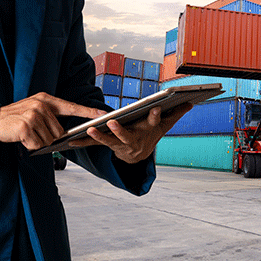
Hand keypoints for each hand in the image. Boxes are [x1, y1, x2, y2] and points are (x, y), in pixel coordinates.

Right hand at [0, 92, 105, 149]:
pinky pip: (38, 145)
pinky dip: (30, 146)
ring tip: (26, 134)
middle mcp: (41, 105)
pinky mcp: (26, 126)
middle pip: (59, 131)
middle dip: (48, 137)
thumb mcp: (34, 111)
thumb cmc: (15, 119)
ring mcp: (33, 115)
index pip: (71, 106)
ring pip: (49, 140)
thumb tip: (64, 133)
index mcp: (46, 100)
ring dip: (38, 142)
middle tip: (33, 132)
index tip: (102, 114)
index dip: (88, 111)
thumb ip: (51, 118)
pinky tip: (22, 138)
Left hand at [68, 103, 192, 163]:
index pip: (152, 123)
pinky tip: (70, 141)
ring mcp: (119, 145)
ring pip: (108, 141)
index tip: (156, 109)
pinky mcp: (107, 146)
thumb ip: (175, 114)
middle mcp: (133, 140)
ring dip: (98, 136)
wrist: (139, 157)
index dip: (154, 117)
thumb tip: (191, 103)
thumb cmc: (150, 136)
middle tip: (112, 122)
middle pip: (126, 136)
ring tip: (89, 130)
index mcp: (146, 132)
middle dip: (120, 130)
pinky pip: (94, 145)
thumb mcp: (164, 126)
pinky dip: (82, 142)